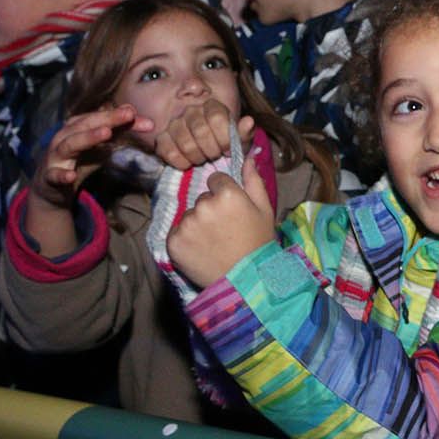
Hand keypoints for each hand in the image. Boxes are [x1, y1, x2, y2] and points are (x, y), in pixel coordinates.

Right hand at [32, 104, 153, 207]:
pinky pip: (54, 175)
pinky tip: (71, 176)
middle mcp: (65, 138)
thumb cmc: (78, 161)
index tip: (139, 115)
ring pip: (69, 144)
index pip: (98, 117)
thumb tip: (135, 115)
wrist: (51, 188)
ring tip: (106, 133)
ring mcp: (55, 157)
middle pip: (85, 125)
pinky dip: (62, 175)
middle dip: (107, 118)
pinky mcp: (49, 177)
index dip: (118, 115)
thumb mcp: (100, 146)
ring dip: (87, 138)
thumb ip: (117, 131)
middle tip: (128, 114)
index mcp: (76, 128)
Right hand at [156, 102, 254, 170]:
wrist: (208, 154)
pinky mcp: (162, 138)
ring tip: (203, 159)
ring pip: (186, 143)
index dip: (224, 138)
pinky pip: (169, 152)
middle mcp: (191, 111)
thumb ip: (244, 132)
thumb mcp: (240, 140)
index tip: (228, 150)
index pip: (217, 118)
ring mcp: (174, 124)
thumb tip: (248, 121)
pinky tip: (189, 163)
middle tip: (215, 156)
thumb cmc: (226, 145)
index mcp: (212, 106)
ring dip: (198, 157)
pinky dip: (181, 162)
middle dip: (212, 150)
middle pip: (200, 131)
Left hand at [165, 155, 275, 287]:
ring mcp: (186, 224)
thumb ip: (254, 180)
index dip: (225, 194)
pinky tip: (201, 250)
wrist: (246, 282)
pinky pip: (177, 232)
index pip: (217, 180)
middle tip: (224, 230)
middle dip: (210, 209)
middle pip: (202, 198)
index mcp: (227, 194)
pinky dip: (186, 240)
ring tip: (213, 243)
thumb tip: (248, 156)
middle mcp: (203, 205)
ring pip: (190, 215)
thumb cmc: (259, 243)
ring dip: (197, 224)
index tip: (232, 211)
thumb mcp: (265, 210)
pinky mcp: (173, 242)